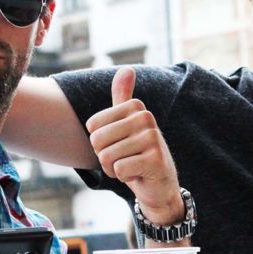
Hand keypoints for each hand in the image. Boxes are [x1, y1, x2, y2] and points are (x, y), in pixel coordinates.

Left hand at [85, 67, 181, 224]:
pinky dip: (125, 177)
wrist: (159, 184)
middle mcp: (146, 118)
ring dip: (114, 168)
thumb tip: (126, 69)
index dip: (99, 142)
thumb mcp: (127, 123)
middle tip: (124, 159)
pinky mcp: (155, 160)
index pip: (93, 126)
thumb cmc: (137, 154)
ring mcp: (153, 138)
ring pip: (107, 157)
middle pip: (98, 141)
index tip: (118, 144)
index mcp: (135, 107)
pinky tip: (139, 174)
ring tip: (132, 167)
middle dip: (105, 157)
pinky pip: (119, 169)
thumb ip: (123, 97)